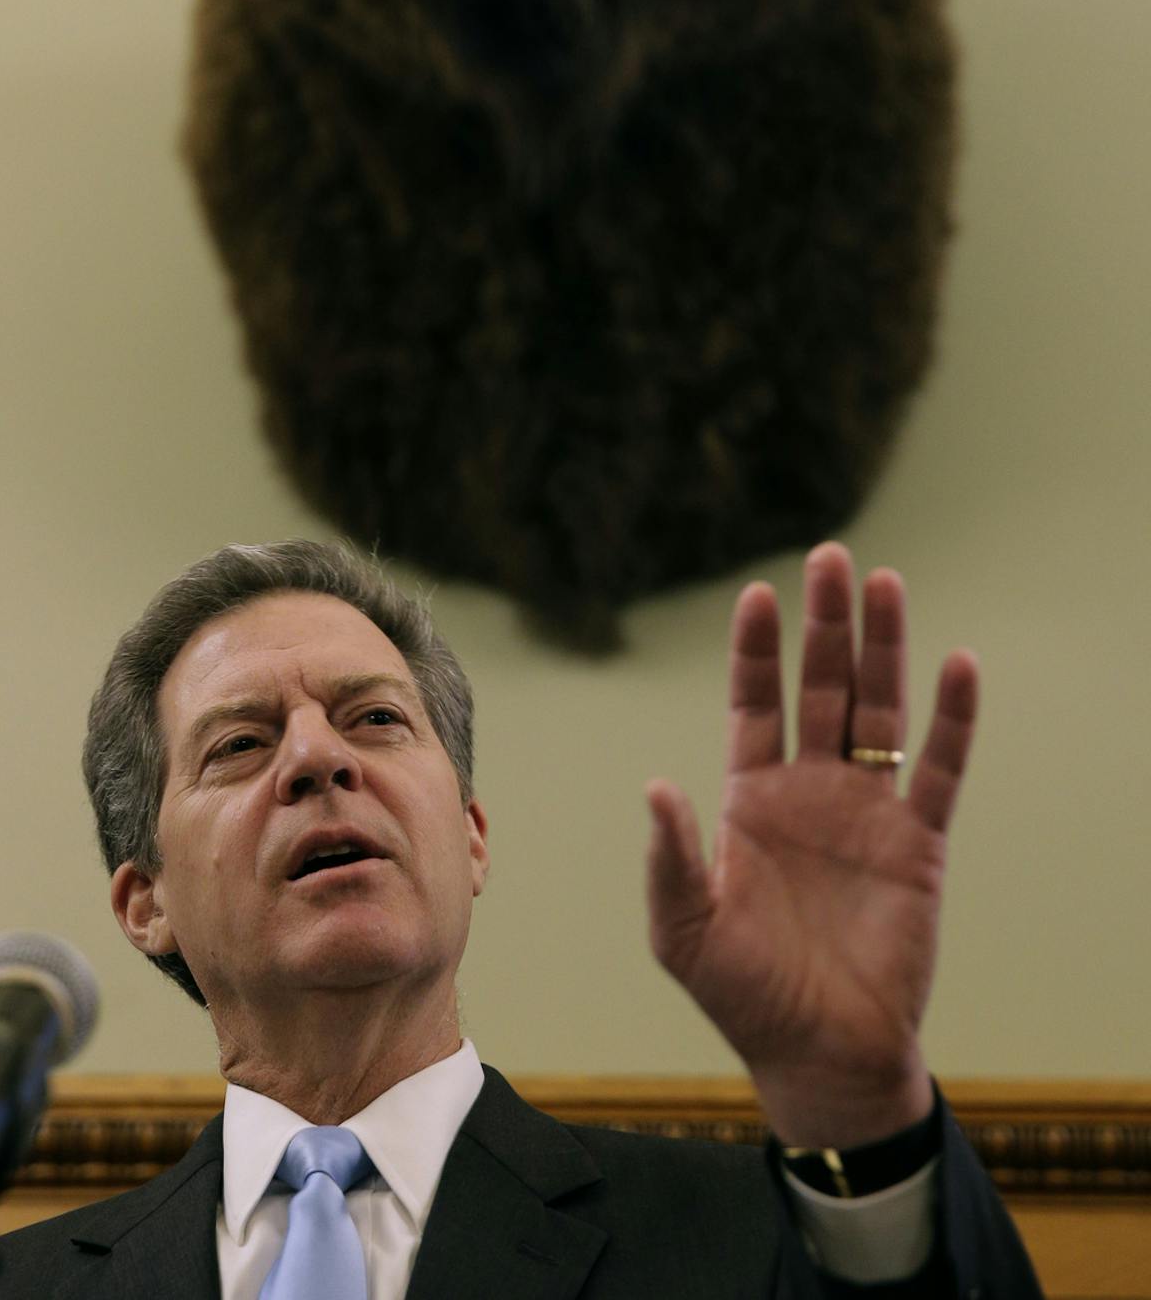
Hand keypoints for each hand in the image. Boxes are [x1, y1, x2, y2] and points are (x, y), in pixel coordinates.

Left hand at [646, 541, 977, 1147]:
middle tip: (829, 557)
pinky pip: (937, 769)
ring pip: (878, 710)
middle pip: (822, 687)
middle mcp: (811, 790)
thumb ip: (672, 859)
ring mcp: (867, 811)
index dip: (757, 651)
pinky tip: (956, 666)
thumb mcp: (684, 929)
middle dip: (825, 624)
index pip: (754, 701)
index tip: (758, 595)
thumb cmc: (744, 995)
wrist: (820, 1056)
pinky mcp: (918, 843)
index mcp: (752, 798)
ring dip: (884, 648)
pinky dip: (950, 720)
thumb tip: (657, 786)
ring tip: (885, 583)